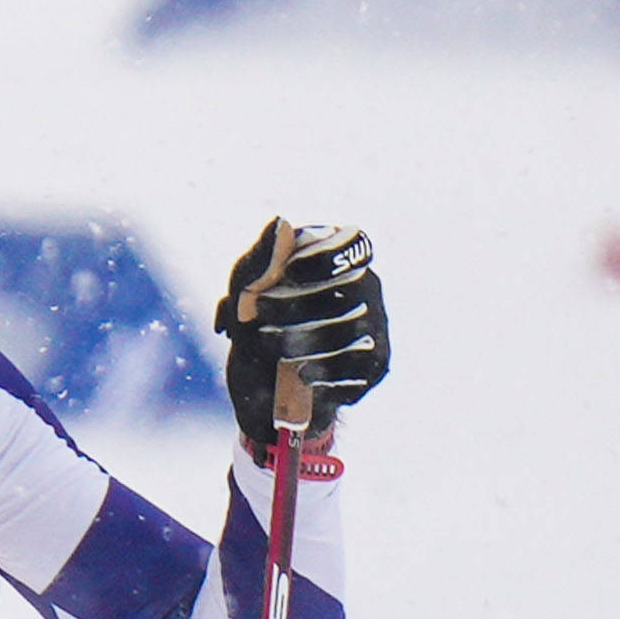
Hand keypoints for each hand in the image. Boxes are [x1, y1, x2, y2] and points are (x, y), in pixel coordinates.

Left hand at [214, 222, 388, 449]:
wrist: (262, 396)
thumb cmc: (254, 332)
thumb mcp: (243, 297)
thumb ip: (258, 260)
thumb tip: (281, 222)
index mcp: (337, 261)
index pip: (353, 244)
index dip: (326, 256)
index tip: (291, 270)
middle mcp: (366, 288)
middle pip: (348, 288)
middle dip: (297, 304)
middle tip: (260, 314)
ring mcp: (376, 326)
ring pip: (350, 327)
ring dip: (302, 338)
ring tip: (269, 347)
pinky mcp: (376, 365)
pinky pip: (357, 363)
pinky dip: (322, 370)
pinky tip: (299, 374)